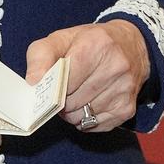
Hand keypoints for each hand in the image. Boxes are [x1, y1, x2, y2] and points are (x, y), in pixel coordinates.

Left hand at [25, 20, 149, 131]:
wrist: (131, 46)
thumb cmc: (91, 41)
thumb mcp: (61, 38)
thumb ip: (40, 56)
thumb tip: (33, 82)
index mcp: (97, 45)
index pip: (65, 78)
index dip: (52, 86)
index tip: (47, 86)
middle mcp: (115, 67)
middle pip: (72, 100)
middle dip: (60, 100)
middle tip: (60, 90)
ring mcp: (123, 90)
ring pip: (82, 115)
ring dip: (71, 111)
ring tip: (74, 94)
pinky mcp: (127, 109)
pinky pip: (94, 126)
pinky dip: (85, 119)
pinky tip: (88, 102)